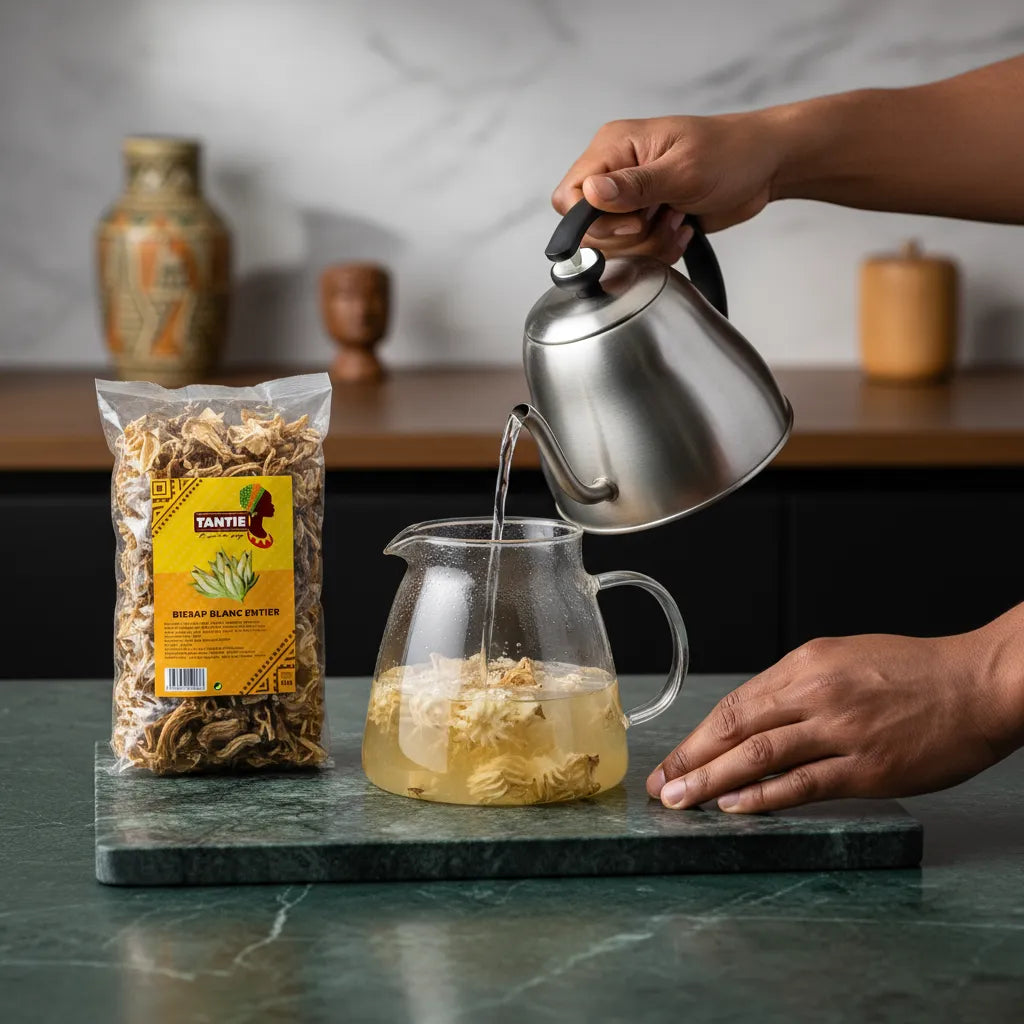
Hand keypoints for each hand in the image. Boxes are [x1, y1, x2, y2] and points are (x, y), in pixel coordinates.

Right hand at [551, 112, 785, 262]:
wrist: (765, 166)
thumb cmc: (732, 153)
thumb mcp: (685, 169)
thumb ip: (635, 185)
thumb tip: (591, 193)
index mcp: (614, 147)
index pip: (569, 196)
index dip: (594, 220)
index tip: (634, 220)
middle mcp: (615, 172)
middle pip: (589, 231)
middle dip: (630, 238)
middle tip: (664, 216)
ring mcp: (629, 198)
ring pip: (613, 247)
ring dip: (649, 245)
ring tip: (678, 221)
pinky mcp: (645, 219)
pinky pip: (635, 252)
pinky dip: (659, 250)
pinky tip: (682, 230)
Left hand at [646, 626, 1023, 813]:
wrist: (977, 684)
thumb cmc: (912, 672)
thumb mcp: (843, 659)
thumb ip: (797, 687)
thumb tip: (755, 718)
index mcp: (805, 664)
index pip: (735, 705)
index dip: (697, 737)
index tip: (674, 759)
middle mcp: (814, 693)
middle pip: (734, 729)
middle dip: (691, 761)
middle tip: (661, 787)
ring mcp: (840, 731)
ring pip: (758, 757)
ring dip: (712, 782)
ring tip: (681, 802)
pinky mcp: (866, 768)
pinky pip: (802, 784)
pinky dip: (762, 797)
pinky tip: (734, 808)